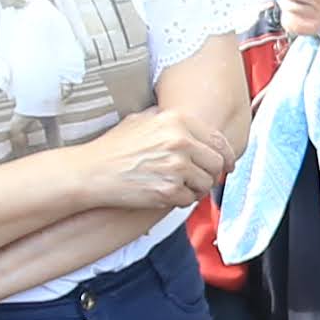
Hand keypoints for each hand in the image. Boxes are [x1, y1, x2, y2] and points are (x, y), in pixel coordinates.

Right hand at [81, 109, 227, 214]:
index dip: (226, 155)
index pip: (217, 140)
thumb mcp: (142, 120)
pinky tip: (167, 195)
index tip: (227, 165)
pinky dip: (181, 200)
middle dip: (210, 174)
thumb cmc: (115, 147)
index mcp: (177, 120)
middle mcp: (180, 141)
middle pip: (216, 163)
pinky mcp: (168, 190)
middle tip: (199, 179)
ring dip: (196, 189)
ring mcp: (175, 167)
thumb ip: (171, 120)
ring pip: (205, 183)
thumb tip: (197, 127)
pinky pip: (189, 199)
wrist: (91, 172)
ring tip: (179, 186)